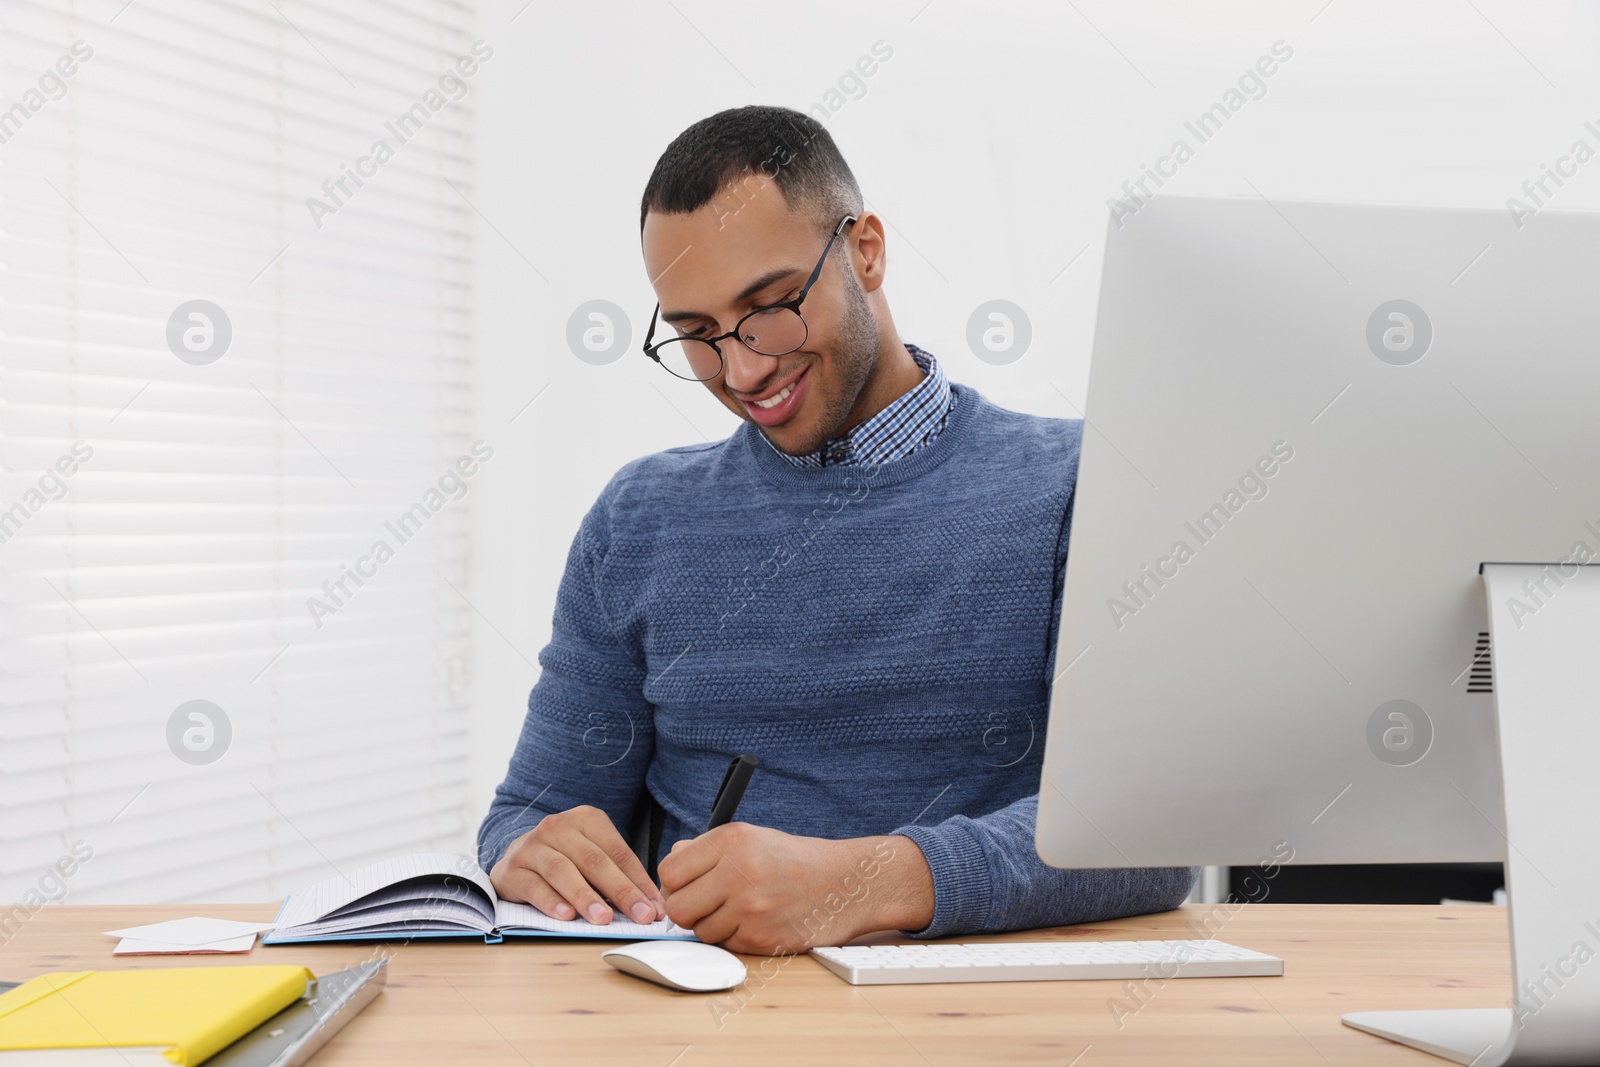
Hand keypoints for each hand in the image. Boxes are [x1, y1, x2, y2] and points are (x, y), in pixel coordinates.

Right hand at [489, 805, 665, 925]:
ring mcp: (532, 847)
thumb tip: (652, 907)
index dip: (640, 882)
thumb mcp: (591, 857)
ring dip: (586, 896)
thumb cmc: (563, 859)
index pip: (618, 853)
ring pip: (562, 871)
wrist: (514, 858)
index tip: (656, 909)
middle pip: (594, 860)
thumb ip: (618, 876)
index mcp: (585, 819)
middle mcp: (557, 827)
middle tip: (641, 916)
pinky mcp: (511, 870)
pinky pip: (533, 886)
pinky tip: (566, 916)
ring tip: (604, 918)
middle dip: (621, 891)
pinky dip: (551, 901)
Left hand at [657, 825, 933, 954]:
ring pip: (700, 931)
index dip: (674, 883)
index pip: (670, 872)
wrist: (844, 882)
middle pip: (678, 908)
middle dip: (687, 909)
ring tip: (737, 909)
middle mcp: (738, 871)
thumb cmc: (794, 860)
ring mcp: (750, 908)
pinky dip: (735, 937)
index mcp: (731, 840)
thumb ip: (705, 850)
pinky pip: (726, 945)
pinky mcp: (762, 938)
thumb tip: (670, 865)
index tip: (686, 885)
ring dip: (712, 925)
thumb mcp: (750, 838)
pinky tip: (756, 921)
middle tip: (704, 904)